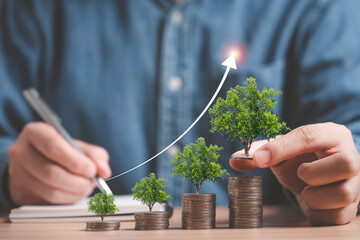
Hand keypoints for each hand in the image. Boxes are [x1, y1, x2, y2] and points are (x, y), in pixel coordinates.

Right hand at [8, 122, 110, 204]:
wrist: (37, 160)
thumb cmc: (60, 150)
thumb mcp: (78, 146)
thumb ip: (95, 155)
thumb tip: (104, 171)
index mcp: (35, 132)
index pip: (53, 147)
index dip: (75, 161)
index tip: (91, 170)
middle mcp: (21, 152)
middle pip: (51, 172)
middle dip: (78, 181)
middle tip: (92, 182)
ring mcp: (17, 173)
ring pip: (50, 190)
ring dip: (74, 192)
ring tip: (85, 187)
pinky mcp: (20, 192)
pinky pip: (48, 202)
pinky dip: (67, 200)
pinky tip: (74, 193)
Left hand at [230, 122, 359, 224]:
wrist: (317, 180)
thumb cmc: (299, 160)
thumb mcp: (280, 152)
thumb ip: (259, 153)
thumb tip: (234, 160)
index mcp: (332, 135)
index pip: (309, 136)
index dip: (281, 148)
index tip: (259, 158)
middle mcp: (352, 157)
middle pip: (345, 163)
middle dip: (313, 172)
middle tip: (300, 173)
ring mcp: (356, 184)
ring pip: (342, 193)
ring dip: (312, 195)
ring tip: (306, 189)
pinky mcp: (351, 208)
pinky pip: (336, 216)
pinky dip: (316, 211)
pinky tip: (312, 202)